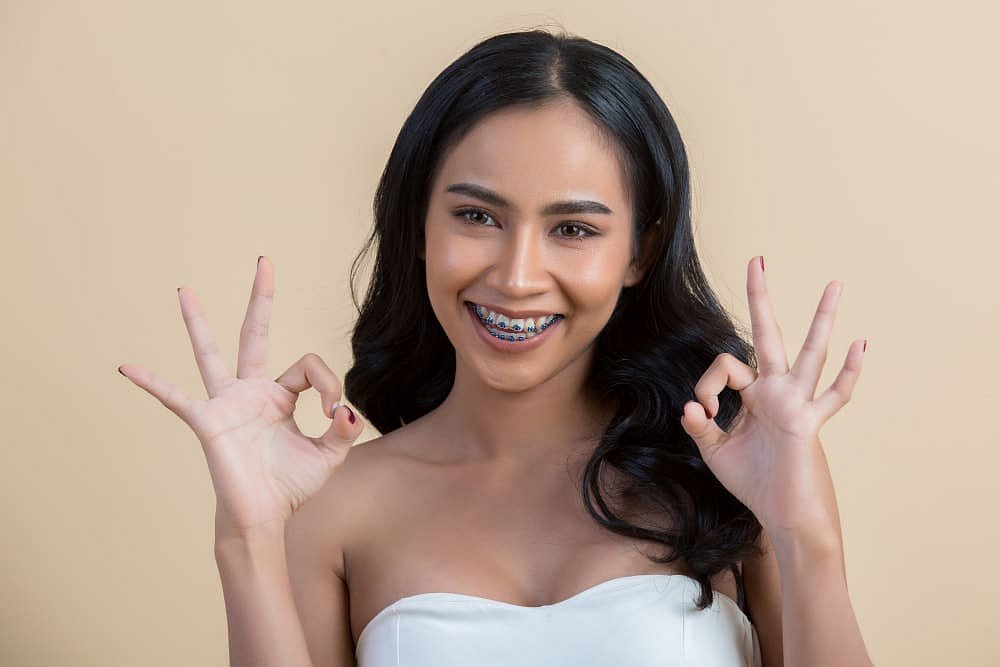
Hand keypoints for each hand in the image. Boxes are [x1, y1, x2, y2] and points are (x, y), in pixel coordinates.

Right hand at [118, 256, 363, 534]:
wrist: (264, 517)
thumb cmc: (292, 485)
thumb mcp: (330, 455)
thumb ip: (344, 429)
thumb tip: (349, 409)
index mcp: (281, 395)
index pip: (308, 366)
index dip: (329, 385)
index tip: (336, 414)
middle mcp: (251, 391)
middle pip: (254, 334)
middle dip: (260, 298)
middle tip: (264, 261)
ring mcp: (227, 404)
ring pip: (211, 354)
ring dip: (198, 322)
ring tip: (185, 290)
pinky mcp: (208, 422)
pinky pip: (176, 398)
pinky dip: (153, 383)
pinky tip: (127, 367)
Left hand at [680, 256, 864, 544]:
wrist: (782, 515)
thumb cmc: (753, 482)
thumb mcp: (716, 452)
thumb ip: (701, 426)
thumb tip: (689, 406)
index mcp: (753, 395)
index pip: (725, 367)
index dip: (706, 385)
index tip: (703, 412)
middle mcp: (776, 391)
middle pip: (768, 335)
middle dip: (761, 297)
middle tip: (757, 260)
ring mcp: (796, 403)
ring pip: (811, 353)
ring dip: (821, 319)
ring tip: (834, 285)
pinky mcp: (808, 423)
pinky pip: (834, 395)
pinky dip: (848, 373)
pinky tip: (861, 345)